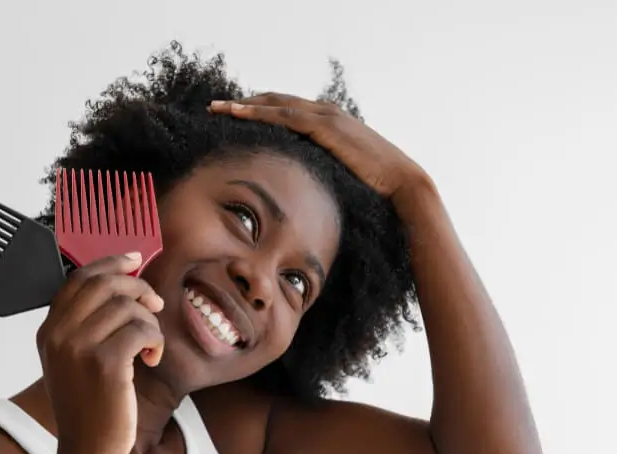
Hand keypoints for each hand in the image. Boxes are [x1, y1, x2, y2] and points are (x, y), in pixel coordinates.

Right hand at [36, 252, 164, 453]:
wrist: (87, 451)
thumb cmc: (88, 408)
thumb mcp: (74, 362)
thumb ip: (87, 326)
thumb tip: (123, 287)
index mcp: (49, 331)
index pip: (78, 279)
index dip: (110, 263)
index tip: (133, 258)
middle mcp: (59, 335)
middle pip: (105, 285)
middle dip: (137, 288)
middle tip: (154, 304)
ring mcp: (79, 348)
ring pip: (128, 307)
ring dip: (149, 323)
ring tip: (150, 346)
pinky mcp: (105, 363)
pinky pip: (141, 330)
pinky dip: (155, 340)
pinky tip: (151, 359)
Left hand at [209, 93, 430, 202]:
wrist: (401, 183)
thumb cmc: (372, 187)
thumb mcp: (337, 176)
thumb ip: (318, 172)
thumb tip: (298, 190)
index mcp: (326, 121)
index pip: (283, 110)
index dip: (256, 110)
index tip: (231, 116)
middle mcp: (324, 112)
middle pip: (274, 101)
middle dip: (243, 103)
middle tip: (214, 107)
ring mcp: (326, 116)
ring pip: (275, 104)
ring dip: (244, 105)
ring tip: (218, 108)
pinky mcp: (326, 127)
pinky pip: (285, 116)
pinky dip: (259, 113)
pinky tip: (238, 114)